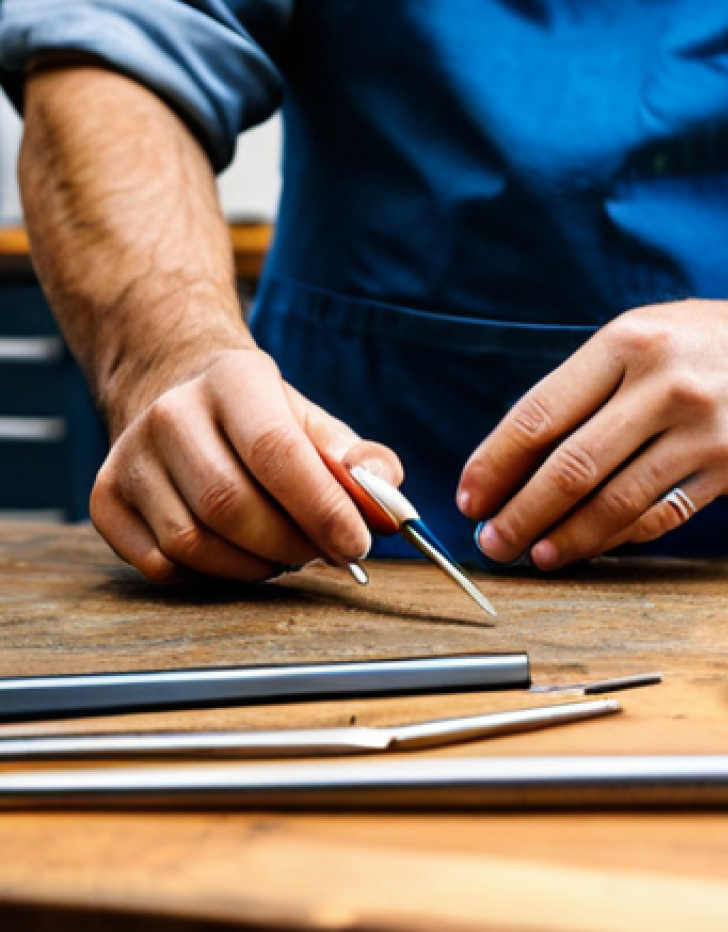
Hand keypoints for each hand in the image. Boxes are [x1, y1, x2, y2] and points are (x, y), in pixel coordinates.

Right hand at [91, 348, 402, 582]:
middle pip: (231, 505)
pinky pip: (160, 565)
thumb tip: (393, 510)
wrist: (176, 393)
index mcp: (233, 380)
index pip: (276, 452)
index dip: (322, 508)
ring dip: (253, 565)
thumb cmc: (260, 418)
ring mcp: (128, 457)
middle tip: (324, 552)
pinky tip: (236, 554)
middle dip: (292, 544)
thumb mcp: (314, 423)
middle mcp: (170, 413)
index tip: (359, 545)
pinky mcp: (106, 499)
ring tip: (283, 551)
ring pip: (193, 543)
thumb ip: (359, 463)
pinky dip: (209, 576)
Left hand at [457, 298, 727, 568]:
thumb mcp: (642, 337)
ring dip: (565, 536)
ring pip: (614, 499)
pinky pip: (659, 515)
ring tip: (535, 554)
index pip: (541, 413)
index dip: (496, 462)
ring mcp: (700, 429)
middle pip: (571, 465)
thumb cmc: (708, 347)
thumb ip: (586, 387)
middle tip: (493, 539)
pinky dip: (617, 537)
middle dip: (521, 512)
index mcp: (626, 343)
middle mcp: (661, 384)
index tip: (471, 495)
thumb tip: (517, 457)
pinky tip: (588, 547)